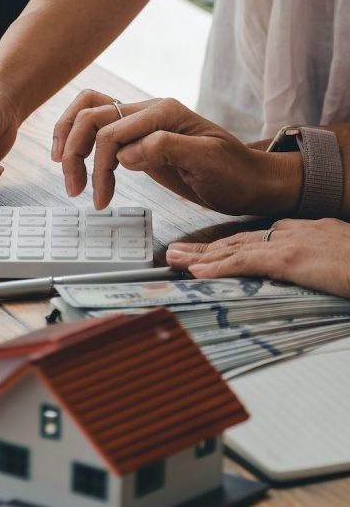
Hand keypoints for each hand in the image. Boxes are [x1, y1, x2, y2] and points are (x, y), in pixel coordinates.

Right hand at [52, 94, 300, 214]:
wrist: (250, 181)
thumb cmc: (234, 174)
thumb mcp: (208, 162)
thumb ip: (167, 148)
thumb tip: (126, 154)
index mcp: (163, 114)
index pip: (110, 133)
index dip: (98, 166)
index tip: (101, 200)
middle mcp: (148, 111)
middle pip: (91, 117)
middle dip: (75, 153)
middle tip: (74, 189)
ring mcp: (141, 122)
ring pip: (89, 116)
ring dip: (72, 144)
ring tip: (71, 180)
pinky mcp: (137, 138)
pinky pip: (98, 128)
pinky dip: (80, 141)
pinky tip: (75, 162)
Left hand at [167, 219, 349, 297]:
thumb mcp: (335, 261)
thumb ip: (311, 264)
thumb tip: (292, 275)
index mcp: (303, 231)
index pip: (254, 238)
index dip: (225, 246)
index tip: (203, 252)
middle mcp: (292, 232)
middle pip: (237, 240)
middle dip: (203, 248)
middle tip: (174, 252)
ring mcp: (290, 243)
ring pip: (234, 249)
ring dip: (199, 256)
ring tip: (173, 260)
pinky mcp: (290, 259)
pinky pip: (245, 263)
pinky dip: (218, 267)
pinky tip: (198, 272)